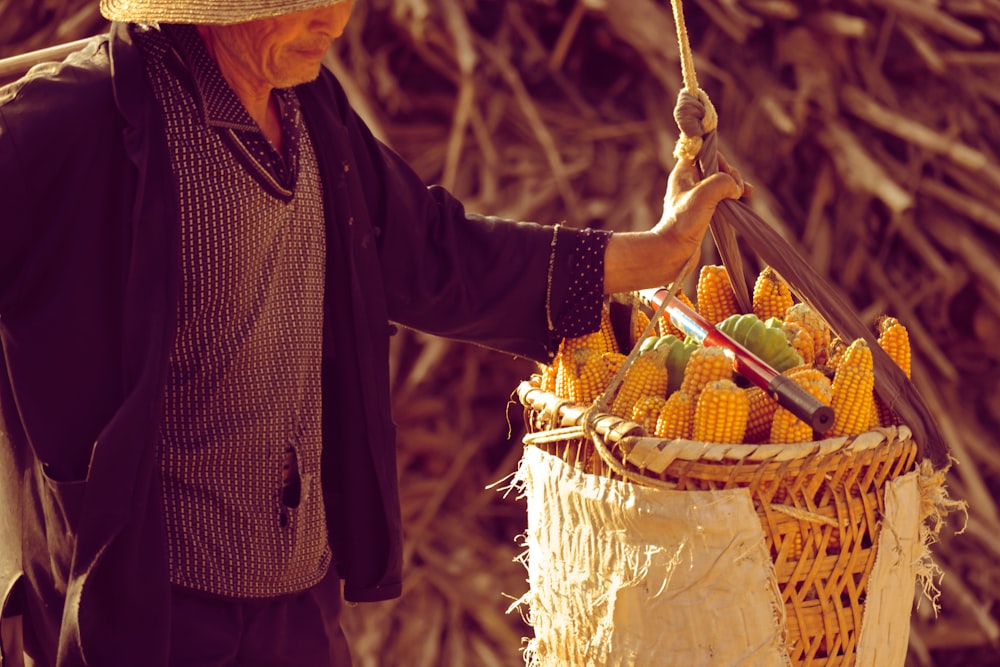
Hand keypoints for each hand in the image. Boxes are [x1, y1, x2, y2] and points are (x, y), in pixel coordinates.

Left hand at [602, 152, 747, 293]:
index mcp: (683, 173)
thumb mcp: (704, 195)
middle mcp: (688, 182)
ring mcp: (695, 197)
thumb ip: (722, 182)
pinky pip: (720, 196)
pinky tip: (744, 198)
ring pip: (719, 182)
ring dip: (734, 184)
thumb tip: (736, 187)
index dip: (717, 157)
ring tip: (746, 192)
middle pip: (714, 167)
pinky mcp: (702, 211)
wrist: (673, 251)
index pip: (702, 152)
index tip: (726, 171)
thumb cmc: (683, 222)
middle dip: (730, 173)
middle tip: (738, 187)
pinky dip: (732, 196)